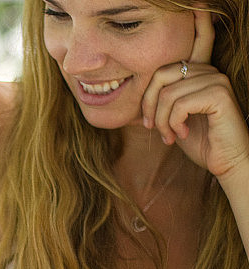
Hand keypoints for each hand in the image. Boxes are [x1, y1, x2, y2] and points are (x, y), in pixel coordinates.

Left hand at [142, 9, 248, 182]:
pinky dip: (172, 123)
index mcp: (199, 73)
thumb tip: (135, 95)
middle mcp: (210, 71)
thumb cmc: (199, 142)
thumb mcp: (173, 118)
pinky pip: (179, 103)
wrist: (225, 162)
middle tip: (153, 128)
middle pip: (160, 75)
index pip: (198, 41)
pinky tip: (180, 135)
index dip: (199, 22)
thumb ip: (162, 100)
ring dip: (161, 121)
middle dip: (149, 105)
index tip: (197, 3)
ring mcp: (216, 80)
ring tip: (169, 136)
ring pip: (167, 94)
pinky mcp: (219, 94)